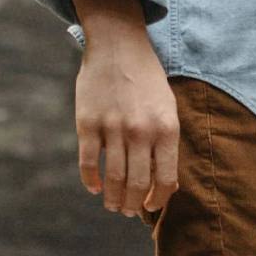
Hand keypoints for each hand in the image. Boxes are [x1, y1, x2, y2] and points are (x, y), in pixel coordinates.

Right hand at [68, 0, 179, 218]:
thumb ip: (167, 146)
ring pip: (114, 179)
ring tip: (114, 206)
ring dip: (114, 199)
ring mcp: (113, 127)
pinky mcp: (87, 122)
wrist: (118, 44)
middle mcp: (141, 131)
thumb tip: (168, 186)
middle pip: (138, 185)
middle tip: (129, 212)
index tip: (150, 206)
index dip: (158, 201)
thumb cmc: (147, 82)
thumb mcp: (168, 110)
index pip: (166, 181)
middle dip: (134, 206)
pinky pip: (89, 163)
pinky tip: (95, 189)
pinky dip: (92, 181)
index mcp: (166, 130)